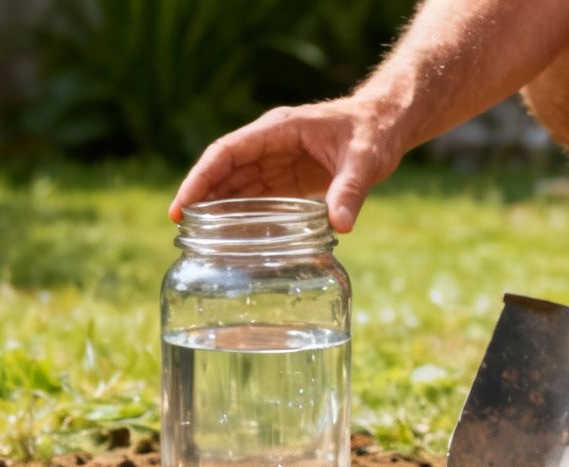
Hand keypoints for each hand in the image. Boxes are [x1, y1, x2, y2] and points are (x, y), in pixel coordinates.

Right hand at [169, 99, 403, 233]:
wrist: (386, 124)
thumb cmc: (375, 132)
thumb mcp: (365, 160)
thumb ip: (350, 190)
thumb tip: (341, 225)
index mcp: (278, 130)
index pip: (226, 152)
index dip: (201, 178)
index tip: (182, 206)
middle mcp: (270, 144)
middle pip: (223, 170)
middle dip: (200, 197)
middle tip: (181, 232)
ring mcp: (275, 161)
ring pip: (235, 185)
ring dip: (216, 209)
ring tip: (198, 241)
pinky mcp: (285, 178)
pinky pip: (254, 197)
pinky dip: (239, 215)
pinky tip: (229, 239)